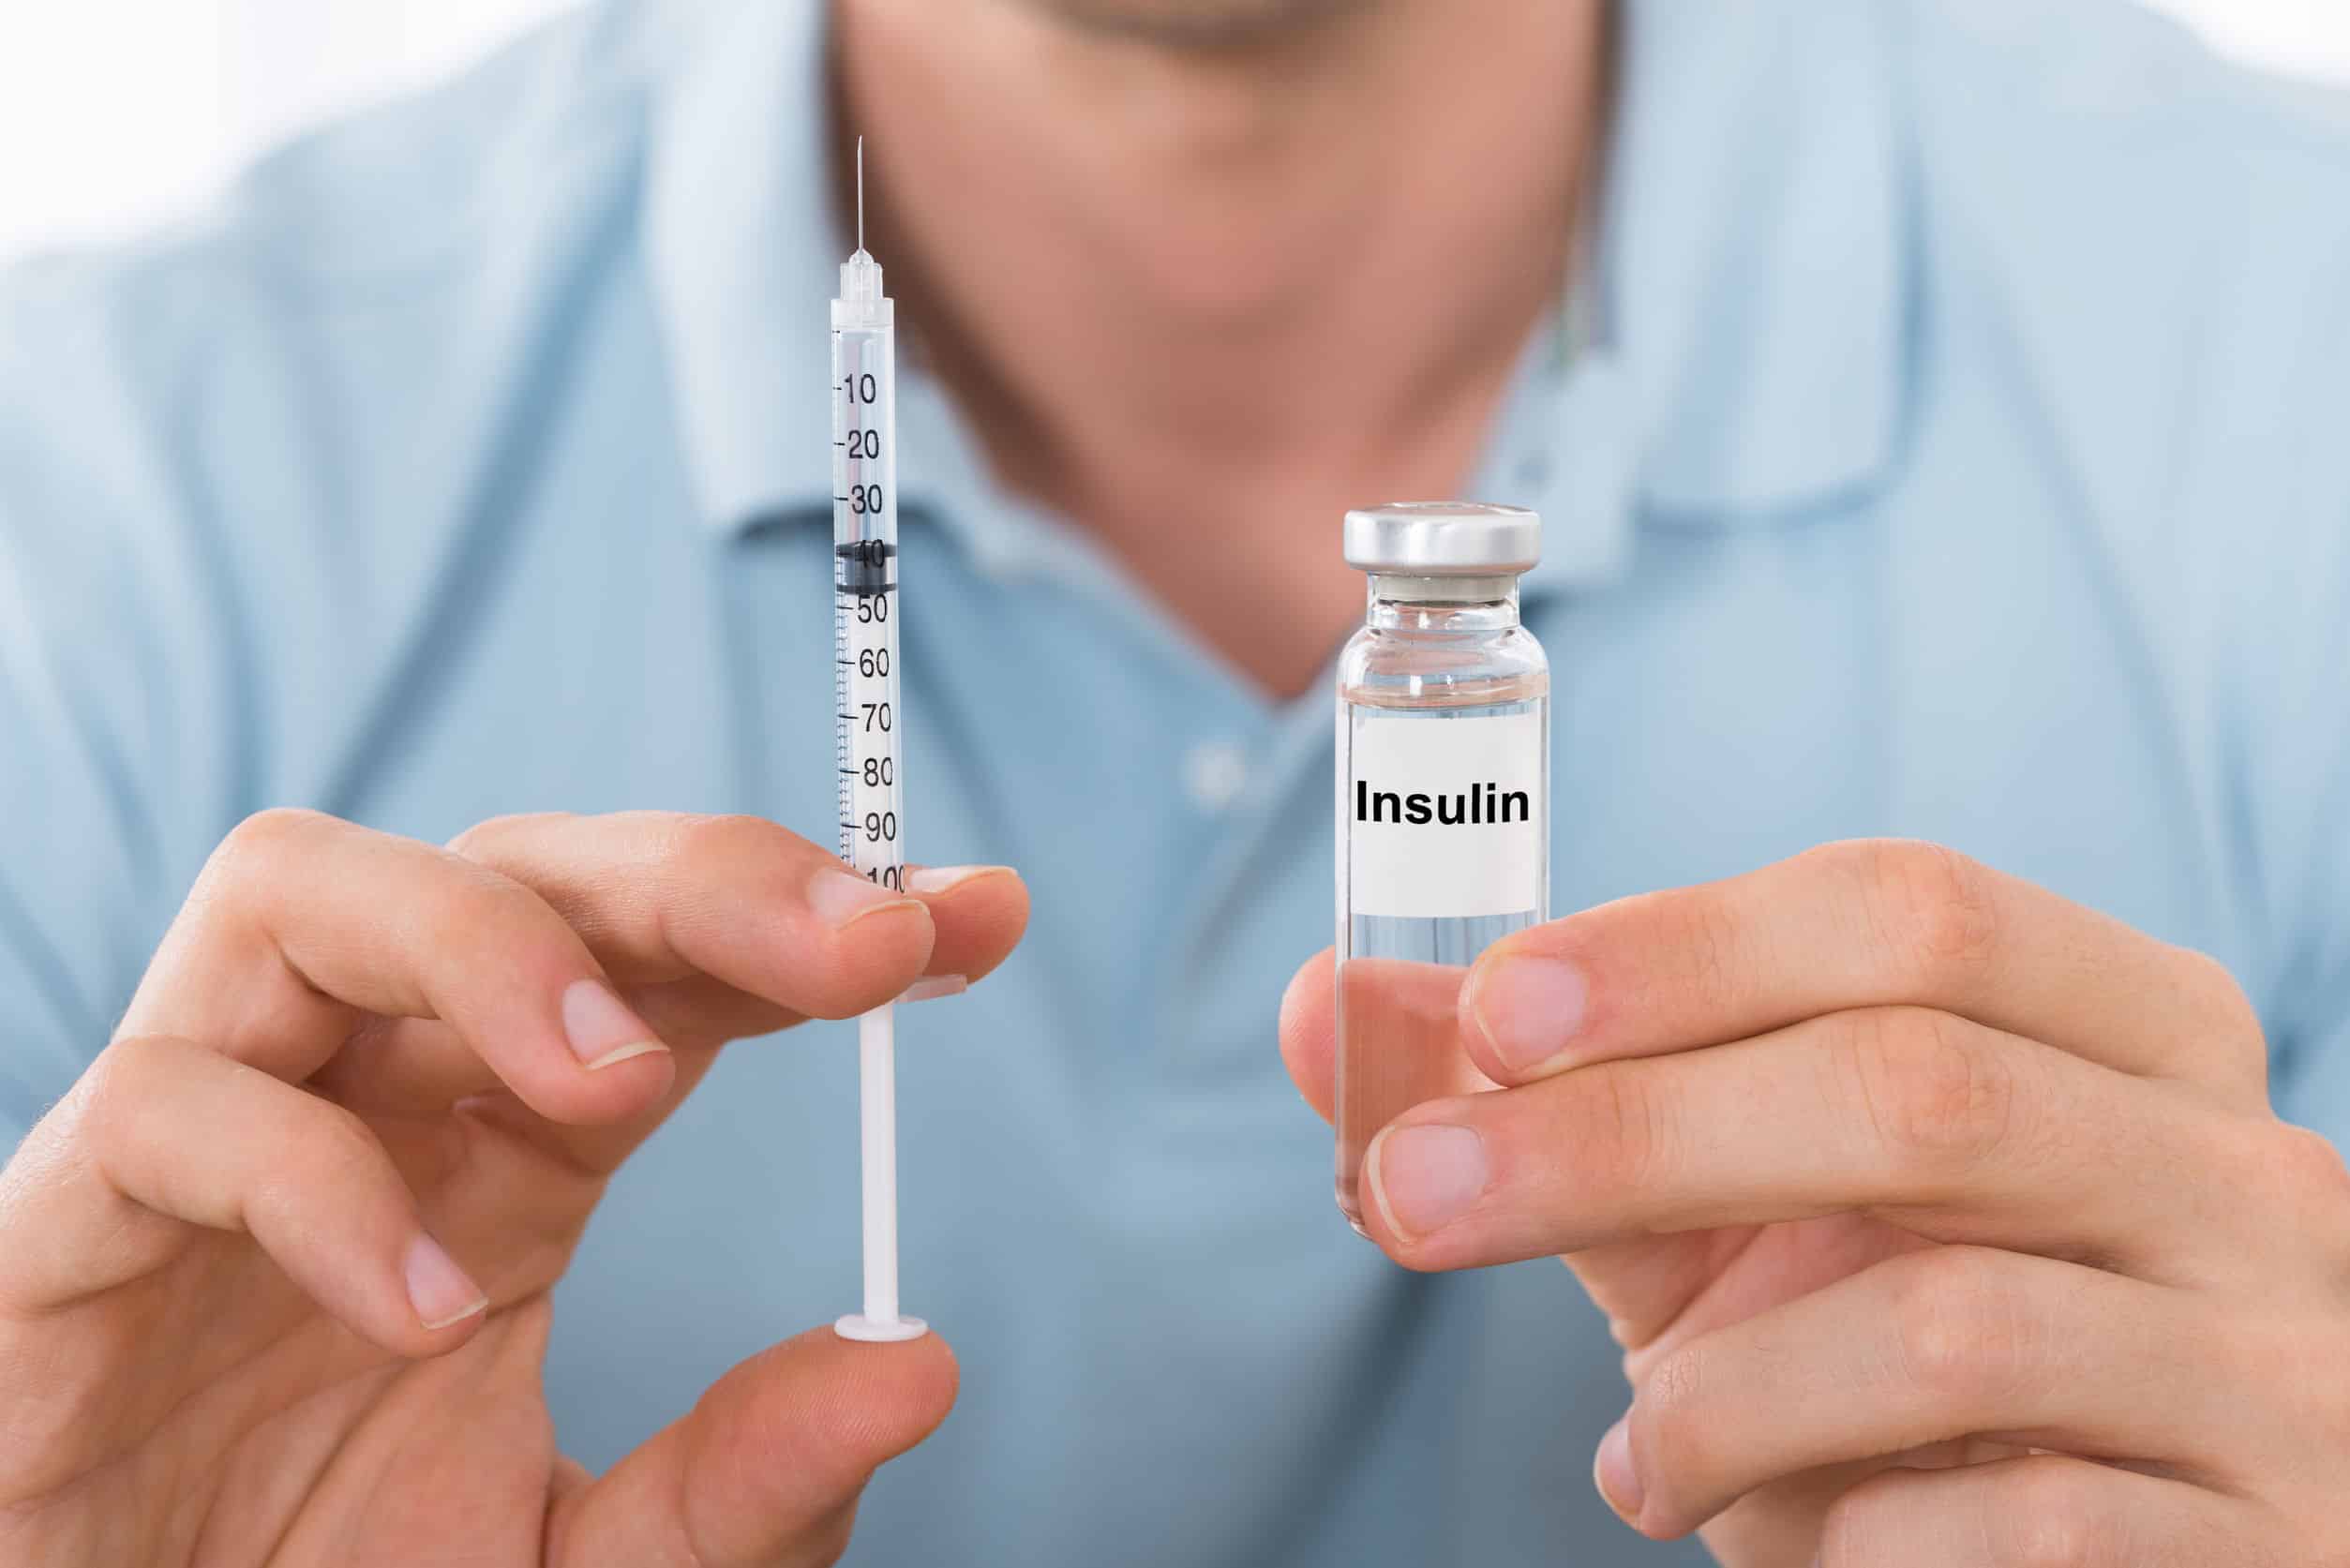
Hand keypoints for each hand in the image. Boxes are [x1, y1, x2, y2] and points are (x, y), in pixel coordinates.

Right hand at [0, 809, 1027, 1566]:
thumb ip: (739, 1491)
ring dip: (488, 942)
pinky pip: (162, 1111)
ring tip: (621, 1083)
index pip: (664, 965)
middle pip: (511, 866)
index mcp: (506, 1152)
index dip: (811, 917)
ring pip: (303, 886)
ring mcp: (206, 1145)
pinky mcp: (58, 1236)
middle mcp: (368, 1103)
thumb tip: (916, 1363)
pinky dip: (309, 1184)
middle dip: (693, 876)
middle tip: (863, 943)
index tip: (982, 913)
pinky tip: (424, 1316)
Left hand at [1281, 840, 2349, 1564]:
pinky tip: (1791, 1548)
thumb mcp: (1736, 1212)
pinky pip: (2026, 1524)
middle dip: (1627, 1137)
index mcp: (2125, 1024)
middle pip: (1915, 1085)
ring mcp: (2285, 1355)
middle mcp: (2237, 1162)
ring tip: (1636, 1459)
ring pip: (1952, 1322)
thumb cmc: (1893, 1350)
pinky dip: (1848, 1538)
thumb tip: (1322, 1009)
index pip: (1909, 911)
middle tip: (1420, 1199)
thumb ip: (1561, 1103)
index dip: (1682, 947)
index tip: (1490, 1013)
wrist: (2118, 1556)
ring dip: (1729, 1395)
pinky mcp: (2277, 1534)